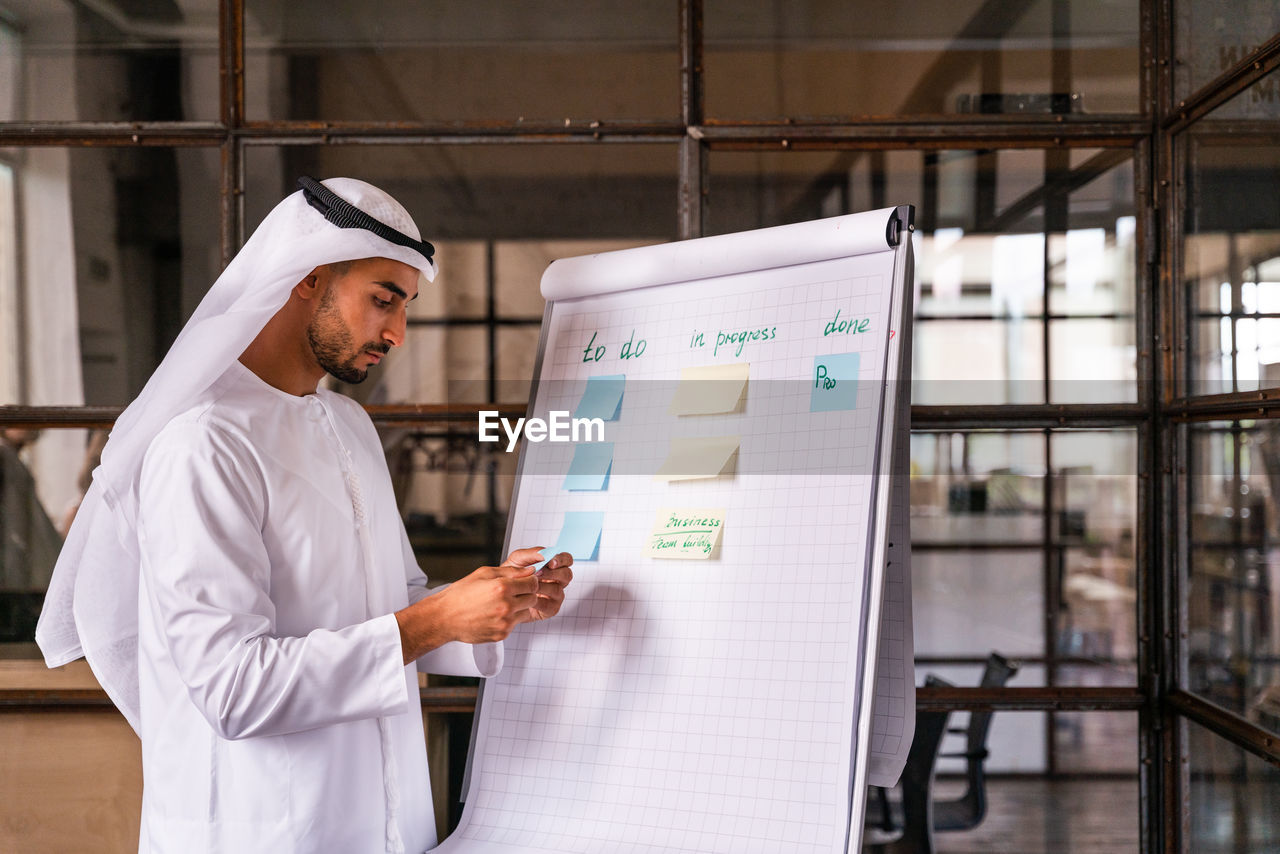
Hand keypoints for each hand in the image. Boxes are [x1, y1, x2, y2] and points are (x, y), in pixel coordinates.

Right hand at [395, 551, 539, 660]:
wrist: (445, 617)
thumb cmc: (461, 594)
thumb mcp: (484, 574)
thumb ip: (510, 571)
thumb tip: (529, 571)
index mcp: (502, 587)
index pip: (532, 583)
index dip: (530, 581)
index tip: (524, 582)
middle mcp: (506, 605)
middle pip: (533, 598)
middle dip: (526, 594)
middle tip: (513, 593)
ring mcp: (505, 622)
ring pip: (526, 612)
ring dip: (519, 607)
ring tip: (502, 604)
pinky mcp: (502, 634)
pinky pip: (515, 624)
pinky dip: (509, 619)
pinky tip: (495, 614)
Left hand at [516, 548, 573, 623]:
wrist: (503, 594)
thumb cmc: (513, 575)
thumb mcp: (517, 560)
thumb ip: (530, 554)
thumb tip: (543, 553)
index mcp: (553, 566)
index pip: (567, 559)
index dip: (562, 560)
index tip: (551, 562)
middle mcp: (557, 580)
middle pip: (567, 574)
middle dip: (553, 573)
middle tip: (538, 573)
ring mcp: (555, 595)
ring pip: (557, 589)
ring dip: (542, 586)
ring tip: (529, 585)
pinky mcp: (551, 608)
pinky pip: (549, 604)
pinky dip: (537, 600)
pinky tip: (527, 597)